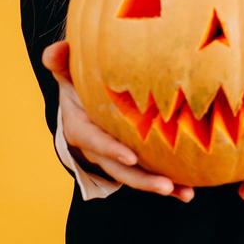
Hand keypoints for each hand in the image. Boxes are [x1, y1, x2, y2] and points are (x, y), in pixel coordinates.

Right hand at [41, 41, 194, 202]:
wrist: (81, 99)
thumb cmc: (78, 82)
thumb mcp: (66, 73)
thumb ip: (60, 62)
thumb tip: (56, 50)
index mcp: (80, 128)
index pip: (95, 141)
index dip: (111, 150)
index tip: (131, 156)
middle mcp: (97, 149)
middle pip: (118, 169)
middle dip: (142, 179)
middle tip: (165, 185)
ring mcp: (114, 158)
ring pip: (135, 176)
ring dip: (159, 186)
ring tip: (185, 192)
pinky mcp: (130, 160)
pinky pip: (147, 174)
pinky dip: (168, 184)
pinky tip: (187, 191)